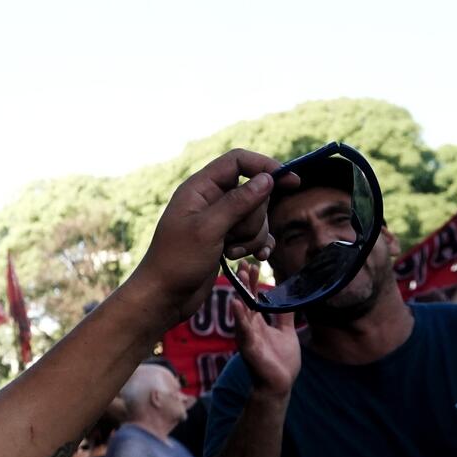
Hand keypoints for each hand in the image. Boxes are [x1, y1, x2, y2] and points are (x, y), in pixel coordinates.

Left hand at [128, 148, 285, 319]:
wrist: (166, 295)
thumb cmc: (178, 260)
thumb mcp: (208, 228)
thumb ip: (238, 202)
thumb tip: (267, 178)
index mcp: (200, 188)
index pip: (238, 161)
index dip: (264, 166)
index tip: (290, 181)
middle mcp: (211, 200)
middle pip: (254, 193)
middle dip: (253, 218)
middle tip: (230, 236)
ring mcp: (220, 221)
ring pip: (257, 217)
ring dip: (251, 237)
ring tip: (228, 251)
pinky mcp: (227, 239)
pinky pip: (255, 234)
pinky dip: (256, 245)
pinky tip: (256, 258)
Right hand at [234, 267, 301, 396]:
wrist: (279, 385)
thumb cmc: (281, 361)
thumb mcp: (286, 332)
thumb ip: (284, 316)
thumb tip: (289, 299)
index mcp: (258, 323)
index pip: (253, 297)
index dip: (253, 281)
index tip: (253, 264)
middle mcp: (249, 327)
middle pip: (246, 300)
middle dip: (245, 281)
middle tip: (244, 262)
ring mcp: (247, 337)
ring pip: (242, 312)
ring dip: (241, 293)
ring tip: (240, 277)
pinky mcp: (249, 348)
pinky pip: (243, 330)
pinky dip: (239, 317)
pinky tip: (236, 304)